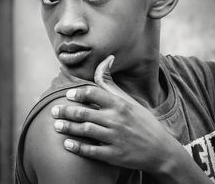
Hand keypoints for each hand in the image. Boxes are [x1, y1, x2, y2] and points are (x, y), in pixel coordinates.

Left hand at [51, 56, 176, 173]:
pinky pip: (91, 151)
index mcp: (119, 103)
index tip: (68, 95)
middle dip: (66, 111)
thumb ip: (111, 83)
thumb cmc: (143, 121)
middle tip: (54, 111)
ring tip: (56, 125)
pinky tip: (67, 145)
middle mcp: (116, 119)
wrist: (160, 150)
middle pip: (84, 112)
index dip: (77, 93)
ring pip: (85, 130)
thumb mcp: (129, 100)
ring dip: (68, 128)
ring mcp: (115, 138)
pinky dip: (77, 148)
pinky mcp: (114, 156)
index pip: (93, 93)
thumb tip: (107, 58)